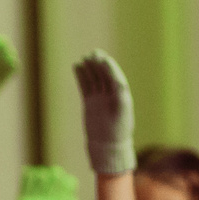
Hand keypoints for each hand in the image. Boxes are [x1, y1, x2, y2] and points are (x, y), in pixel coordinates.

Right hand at [74, 53, 135, 176]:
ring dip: (89, 68)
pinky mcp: (90, 103)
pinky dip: (81, 77)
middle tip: (93, 54)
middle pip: (104, 75)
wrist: (107, 145)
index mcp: (122, 95)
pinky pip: (85, 86)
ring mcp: (99, 98)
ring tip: (84, 59)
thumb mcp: (122, 109)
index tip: (103, 59)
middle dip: (99, 64)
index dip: (109, 67)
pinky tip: (76, 66)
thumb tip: (117, 80)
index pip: (115, 77)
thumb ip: (119, 91)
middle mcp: (111, 95)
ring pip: (94, 79)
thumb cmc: (118, 129)